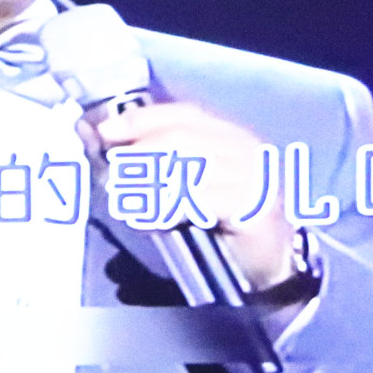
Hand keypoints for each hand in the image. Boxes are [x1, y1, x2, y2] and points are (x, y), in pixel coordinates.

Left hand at [90, 101, 296, 290]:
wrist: (267, 258)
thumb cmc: (219, 217)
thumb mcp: (187, 181)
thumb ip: (157, 159)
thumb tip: (105, 141)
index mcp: (230, 135)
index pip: (183, 114)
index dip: (141, 119)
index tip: (105, 131)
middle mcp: (246, 148)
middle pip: (180, 138)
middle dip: (138, 154)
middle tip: (111, 177)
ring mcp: (253, 177)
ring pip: (186, 168)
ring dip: (147, 185)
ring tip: (126, 202)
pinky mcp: (253, 208)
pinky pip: (199, 200)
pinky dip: (167, 209)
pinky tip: (153, 221)